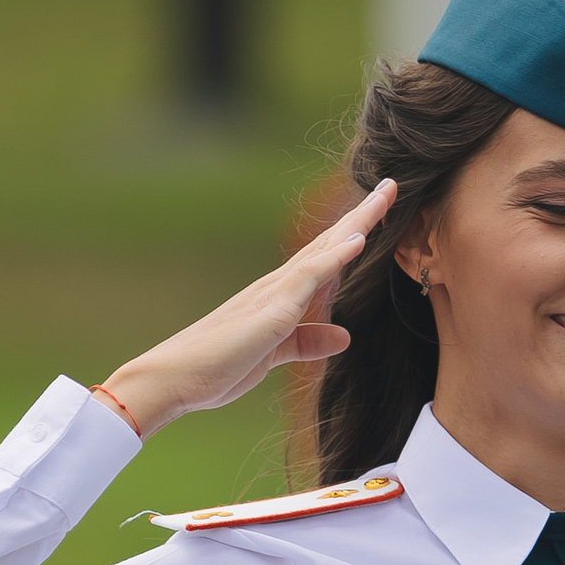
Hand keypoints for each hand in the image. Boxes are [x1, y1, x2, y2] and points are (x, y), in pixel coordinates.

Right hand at [99, 180, 395, 436]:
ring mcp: (274, 294)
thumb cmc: (215, 367)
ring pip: (322, 250)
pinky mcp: (271, 311)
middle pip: (328, 242)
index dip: (353, 236)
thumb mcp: (273, 355)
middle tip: (390, 186)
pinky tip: (358, 240)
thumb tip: (343, 336)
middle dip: (362, 215)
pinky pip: (308, 278)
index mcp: (280, 296)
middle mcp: (278, 286)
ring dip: (356, 223)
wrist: (173, 378)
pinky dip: (334, 257)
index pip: (324, 258)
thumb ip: (306, 342)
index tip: (379, 212)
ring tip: (384, 197)